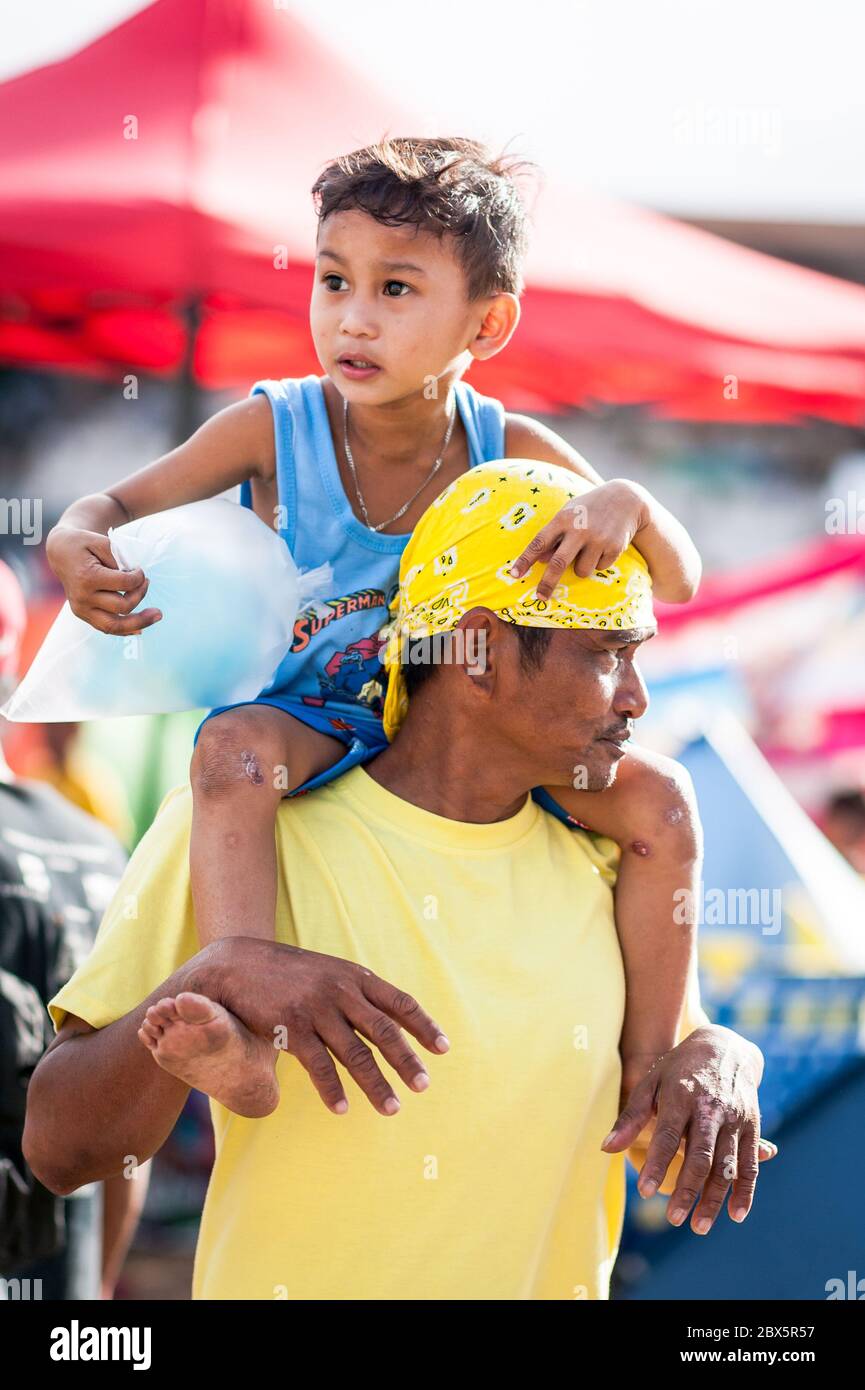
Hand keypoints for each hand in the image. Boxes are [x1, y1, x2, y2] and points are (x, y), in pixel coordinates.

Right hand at [46, 526, 161, 634]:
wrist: (61, 553)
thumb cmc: (84, 545)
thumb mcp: (102, 542)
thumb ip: (120, 559)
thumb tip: (136, 580)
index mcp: (87, 577)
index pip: (124, 584)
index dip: (139, 577)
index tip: (140, 570)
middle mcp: (83, 597)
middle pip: (122, 607)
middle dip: (141, 594)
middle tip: (147, 582)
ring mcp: (81, 609)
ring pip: (114, 626)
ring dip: (139, 622)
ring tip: (157, 615)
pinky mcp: (83, 614)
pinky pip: (106, 628)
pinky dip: (125, 630)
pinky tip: (141, 628)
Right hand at [199, 937, 450, 1116]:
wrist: (237, 964)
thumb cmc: (288, 974)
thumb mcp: (329, 972)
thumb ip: (356, 992)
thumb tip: (388, 1020)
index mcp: (355, 977)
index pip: (400, 1002)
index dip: (423, 1026)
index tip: (444, 1049)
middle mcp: (341, 991)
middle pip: (384, 1030)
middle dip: (406, 1060)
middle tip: (424, 1086)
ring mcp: (316, 1009)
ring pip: (355, 1053)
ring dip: (376, 1084)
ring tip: (393, 1108)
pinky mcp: (290, 1027)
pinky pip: (318, 1065)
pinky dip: (333, 1089)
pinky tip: (343, 1109)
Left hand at [508, 479, 646, 598]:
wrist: (626, 498)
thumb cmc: (588, 509)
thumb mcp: (568, 515)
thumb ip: (554, 536)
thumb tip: (540, 561)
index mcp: (563, 519)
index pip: (539, 543)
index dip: (525, 560)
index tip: (514, 575)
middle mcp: (579, 529)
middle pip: (558, 564)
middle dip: (547, 584)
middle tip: (540, 597)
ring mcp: (598, 539)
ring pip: (582, 571)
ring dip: (582, 568)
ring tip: (588, 550)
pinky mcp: (615, 547)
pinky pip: (600, 568)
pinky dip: (599, 562)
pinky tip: (604, 545)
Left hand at [602, 1026, 776, 1233]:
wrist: (724, 1046)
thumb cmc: (678, 1068)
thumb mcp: (650, 1082)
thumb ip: (630, 1117)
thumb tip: (605, 1149)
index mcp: (681, 1096)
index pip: (667, 1135)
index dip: (657, 1164)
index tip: (645, 1192)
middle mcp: (710, 1108)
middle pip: (700, 1156)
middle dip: (687, 1190)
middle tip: (673, 1219)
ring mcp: (734, 1119)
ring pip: (726, 1166)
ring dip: (714, 1199)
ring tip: (698, 1226)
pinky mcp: (753, 1127)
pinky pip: (750, 1164)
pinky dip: (745, 1191)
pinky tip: (736, 1215)